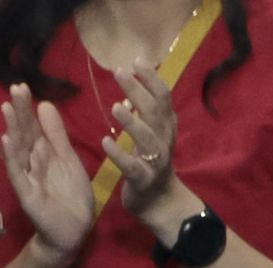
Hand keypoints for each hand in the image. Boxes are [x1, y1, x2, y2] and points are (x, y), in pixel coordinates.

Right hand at [1, 85, 92, 261]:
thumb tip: (44, 104)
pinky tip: (6, 141)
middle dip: (19, 113)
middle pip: (24, 134)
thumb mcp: (67, 159)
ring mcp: (27, 179)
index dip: (27, 108)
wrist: (74, 231)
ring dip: (12, 129)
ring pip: (19, 151)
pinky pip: (18, 174)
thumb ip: (56, 134)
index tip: (22, 87)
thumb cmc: (70, 195)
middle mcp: (31, 163)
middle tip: (14, 89)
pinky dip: (12, 158)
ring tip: (5, 108)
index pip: (32, 127)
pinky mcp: (27, 195)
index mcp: (42, 154)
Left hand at [101, 62, 181, 219]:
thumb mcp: (153, 133)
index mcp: (166, 127)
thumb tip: (132, 81)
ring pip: (147, 139)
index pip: (164, 97)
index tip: (137, 60)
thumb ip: (146, 111)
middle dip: (139, 90)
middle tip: (119, 71)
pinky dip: (119, 154)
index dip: (152, 78)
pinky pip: (132, 167)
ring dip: (132, 122)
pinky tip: (105, 141)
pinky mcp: (143, 180)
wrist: (159, 203)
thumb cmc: (151, 163)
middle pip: (155, 112)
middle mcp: (164, 140)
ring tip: (115, 106)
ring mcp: (156, 161)